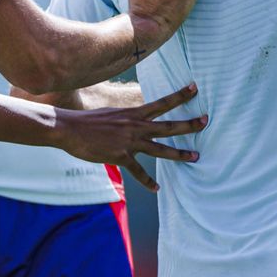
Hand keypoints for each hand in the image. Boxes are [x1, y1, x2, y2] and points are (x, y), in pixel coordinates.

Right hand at [51, 82, 204, 191]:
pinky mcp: (121, 157)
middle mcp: (135, 126)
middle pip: (168, 125)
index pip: (162, 103)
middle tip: (206, 120)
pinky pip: (139, 172)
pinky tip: (156, 188)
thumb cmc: (88, 121)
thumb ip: (127, 118)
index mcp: (133, 114)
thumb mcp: (112, 114)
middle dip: (189, 124)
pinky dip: (148, 182)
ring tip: (196, 156)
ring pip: (161, 149)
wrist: (69, 129)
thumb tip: (135, 117)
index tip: (195, 88)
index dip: (179, 95)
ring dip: (180, 153)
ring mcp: (129, 142)